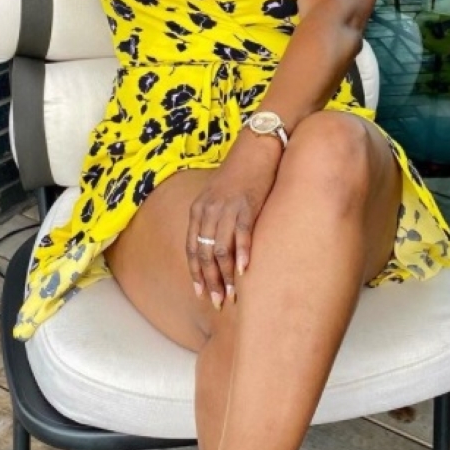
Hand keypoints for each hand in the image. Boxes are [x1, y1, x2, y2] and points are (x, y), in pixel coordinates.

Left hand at [187, 140, 280, 307]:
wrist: (257, 146)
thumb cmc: (242, 173)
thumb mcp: (220, 195)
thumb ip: (216, 218)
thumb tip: (220, 245)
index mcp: (199, 210)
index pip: (193, 247)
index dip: (195, 272)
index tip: (200, 293)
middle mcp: (208, 210)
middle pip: (203, 253)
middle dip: (209, 281)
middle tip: (216, 302)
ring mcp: (227, 208)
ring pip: (220, 248)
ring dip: (224, 275)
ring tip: (230, 296)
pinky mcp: (247, 204)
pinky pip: (241, 234)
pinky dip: (242, 254)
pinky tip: (244, 272)